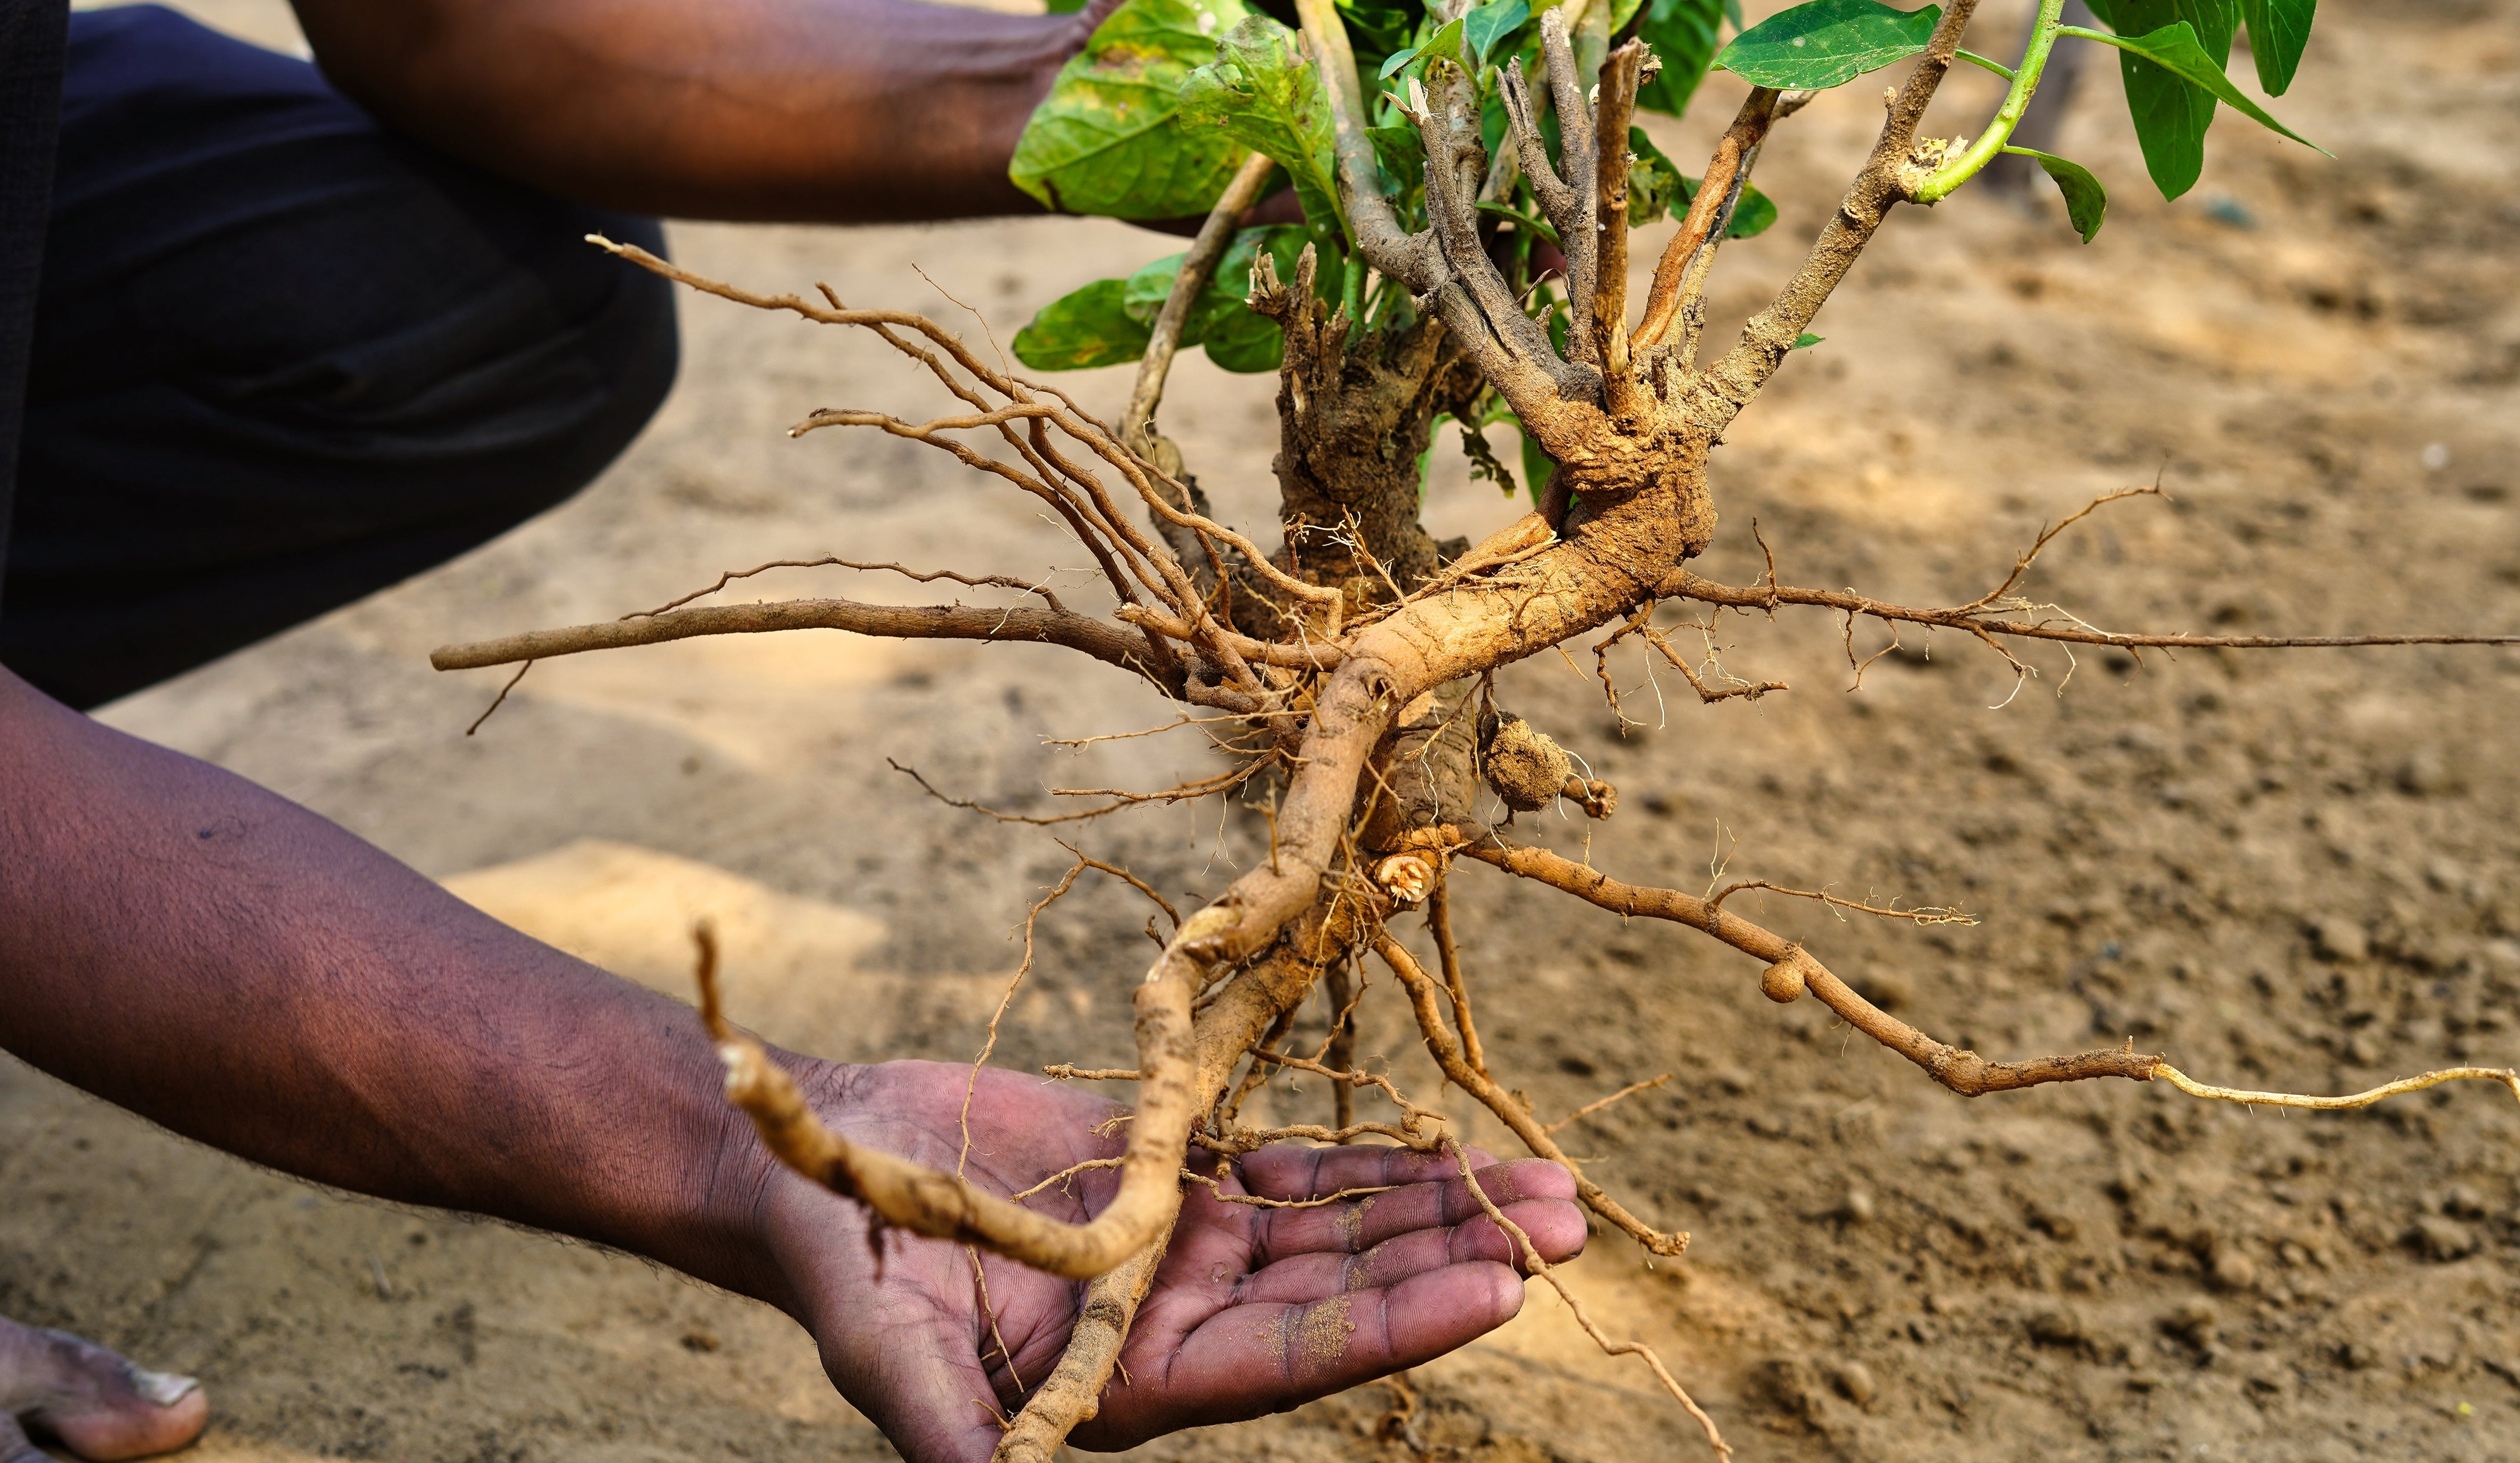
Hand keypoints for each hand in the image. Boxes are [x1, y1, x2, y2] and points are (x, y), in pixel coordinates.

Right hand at [753, 1060, 1585, 1461]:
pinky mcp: (1185, 1176)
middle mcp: (1185, 1322)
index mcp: (1137, 1383)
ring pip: (1346, 1230)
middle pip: (1348, 1293)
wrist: (821, 1174)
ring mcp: (1194, 1247)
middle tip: (1571, 1227)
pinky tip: (1465, 1152)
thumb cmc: (847, 1269)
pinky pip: (1305, 1172)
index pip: (1293, 1359)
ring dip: (1446, 1208)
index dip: (1394, 1325)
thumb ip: (954, 1430)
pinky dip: (1382, 1164)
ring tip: (1559, 1188)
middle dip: (1458, 1259)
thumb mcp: (892, 1357)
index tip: (1497, 1289)